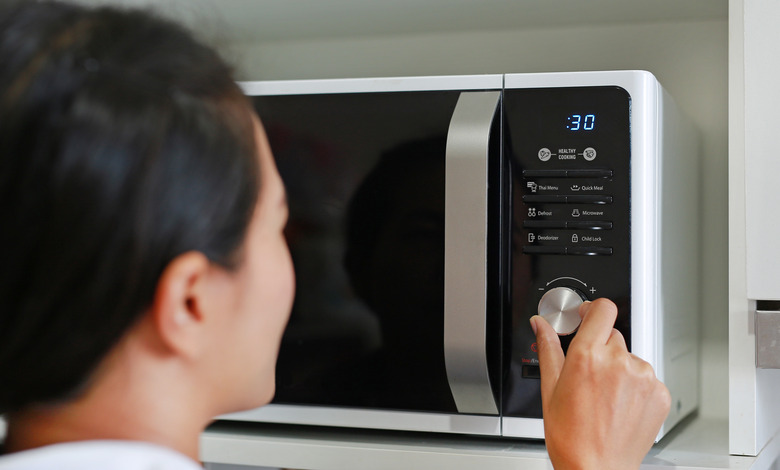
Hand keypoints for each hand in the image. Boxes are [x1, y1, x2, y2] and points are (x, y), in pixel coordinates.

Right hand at [531, 298, 670, 469]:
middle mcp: (619, 361)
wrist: (596, 469)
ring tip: (604, 397)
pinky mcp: (660, 393)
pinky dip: (635, 387)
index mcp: (588, 356)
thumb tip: (540, 325)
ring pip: (630, 357)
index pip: (602, 309)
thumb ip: (548, 349)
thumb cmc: (570, 436)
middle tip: (588, 376)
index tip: (587, 318)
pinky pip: (646, 377)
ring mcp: (643, 377)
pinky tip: (620, 406)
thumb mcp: (550, 389)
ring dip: (619, 368)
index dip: (593, 310)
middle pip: (612, 335)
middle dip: (600, 349)